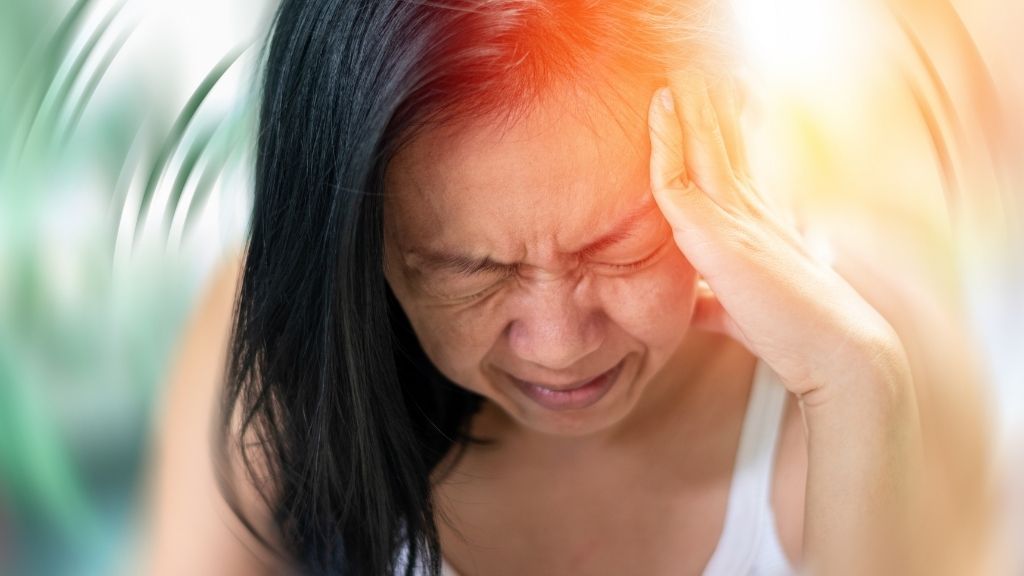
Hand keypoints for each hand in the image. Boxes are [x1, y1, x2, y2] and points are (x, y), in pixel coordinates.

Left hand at [647, 71, 909, 400]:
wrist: (833, 351)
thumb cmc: (791, 333)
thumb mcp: (737, 310)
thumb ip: (710, 300)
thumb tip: (692, 305)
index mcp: (752, 223)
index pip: (728, 164)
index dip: (713, 132)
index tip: (696, 105)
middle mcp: (747, 211)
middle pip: (719, 144)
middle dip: (702, 106)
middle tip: (689, 69)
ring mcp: (737, 218)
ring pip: (702, 149)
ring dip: (686, 109)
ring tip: (672, 73)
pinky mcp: (720, 235)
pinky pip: (678, 182)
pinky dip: (664, 146)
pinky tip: (658, 116)